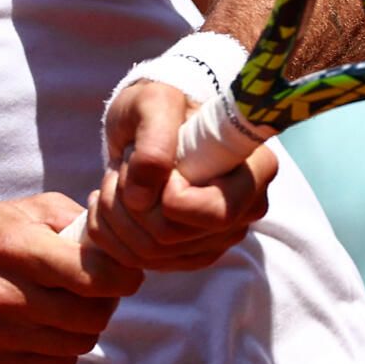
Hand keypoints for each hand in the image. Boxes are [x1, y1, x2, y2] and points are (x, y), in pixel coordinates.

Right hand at [0, 194, 143, 363]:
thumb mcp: (10, 213)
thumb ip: (65, 215)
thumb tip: (113, 233)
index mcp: (12, 248)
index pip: (95, 274)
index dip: (123, 276)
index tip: (125, 273)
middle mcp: (3, 295)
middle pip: (93, 314)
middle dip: (105, 302)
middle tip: (96, 290)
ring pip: (79, 343)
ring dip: (83, 326)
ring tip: (67, 307)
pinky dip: (60, 347)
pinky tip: (42, 328)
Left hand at [78, 81, 278, 270]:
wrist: (150, 119)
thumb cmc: (160, 102)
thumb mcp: (153, 102)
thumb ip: (153, 141)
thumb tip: (143, 198)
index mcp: (255, 170)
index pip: (216, 213)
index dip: (172, 198)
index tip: (152, 163)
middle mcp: (244, 210)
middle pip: (173, 238)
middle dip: (130, 202)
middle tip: (120, 167)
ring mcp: (217, 237)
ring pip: (149, 253)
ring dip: (115, 213)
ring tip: (113, 179)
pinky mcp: (187, 253)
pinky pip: (137, 261)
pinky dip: (109, 231)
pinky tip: (109, 199)